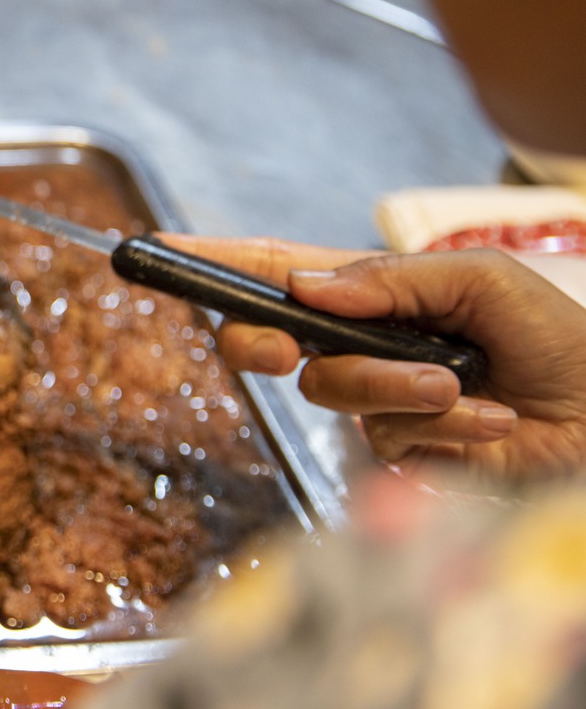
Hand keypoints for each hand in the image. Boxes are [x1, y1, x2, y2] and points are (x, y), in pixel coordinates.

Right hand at [164, 234, 585, 479]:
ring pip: (331, 389)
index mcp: (377, 294)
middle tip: (279, 347)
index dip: (218, 261)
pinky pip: (385, 436)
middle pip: (267, 338)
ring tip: (460, 383)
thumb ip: (391, 278)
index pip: (279, 272)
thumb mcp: (484, 280)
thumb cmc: (565, 346)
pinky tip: (490, 421)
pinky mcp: (400, 458)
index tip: (163, 250)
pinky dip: (441, 422)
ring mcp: (377, 405)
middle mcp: (364, 348)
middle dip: (260, 339)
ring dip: (395, 383)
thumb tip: (307, 288)